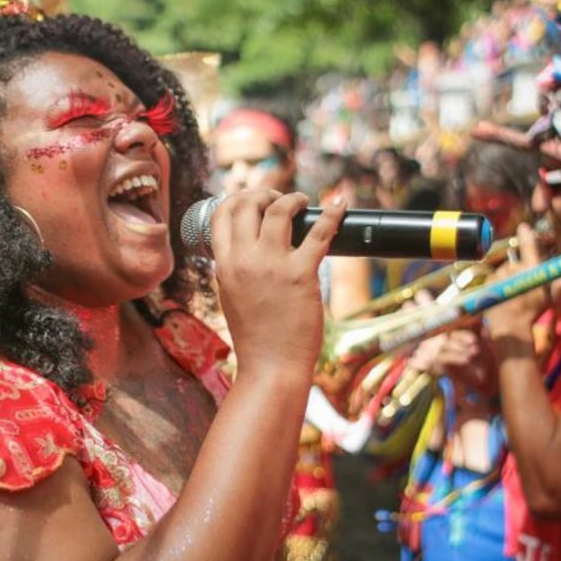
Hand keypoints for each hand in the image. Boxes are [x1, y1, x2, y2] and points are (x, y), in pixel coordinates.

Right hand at [212, 190, 346, 376]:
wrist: (271, 367)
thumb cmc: (256, 337)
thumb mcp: (231, 296)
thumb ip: (234, 269)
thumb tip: (245, 246)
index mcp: (224, 266)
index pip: (221, 213)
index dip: (238, 197)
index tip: (253, 199)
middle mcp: (244, 261)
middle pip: (247, 204)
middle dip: (264, 193)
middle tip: (280, 200)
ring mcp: (272, 266)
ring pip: (279, 210)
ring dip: (293, 198)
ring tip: (304, 202)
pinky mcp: (301, 274)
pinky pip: (319, 232)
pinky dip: (332, 214)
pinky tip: (339, 205)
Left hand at [485, 222, 548, 338]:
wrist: (510, 327)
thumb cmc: (533, 313)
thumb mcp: (550, 299)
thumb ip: (559, 285)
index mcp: (531, 270)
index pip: (528, 245)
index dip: (526, 235)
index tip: (524, 227)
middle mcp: (514, 269)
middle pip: (517, 261)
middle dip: (520, 267)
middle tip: (525, 282)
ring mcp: (500, 274)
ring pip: (506, 269)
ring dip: (510, 276)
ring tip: (515, 292)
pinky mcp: (489, 281)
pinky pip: (496, 276)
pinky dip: (500, 282)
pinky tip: (505, 293)